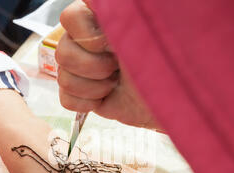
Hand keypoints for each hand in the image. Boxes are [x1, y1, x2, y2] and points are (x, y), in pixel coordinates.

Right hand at [57, 0, 159, 128]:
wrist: (172, 100)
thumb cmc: (164, 61)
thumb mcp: (143, 25)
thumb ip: (115, 6)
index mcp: (100, 19)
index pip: (69, 18)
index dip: (86, 36)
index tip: (111, 44)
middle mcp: (88, 41)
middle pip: (62, 52)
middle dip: (93, 66)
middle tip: (118, 68)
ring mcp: (85, 69)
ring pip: (62, 77)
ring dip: (93, 86)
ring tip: (116, 84)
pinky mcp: (86, 95)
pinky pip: (65, 99)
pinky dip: (86, 103)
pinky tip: (105, 98)